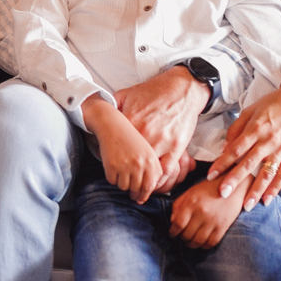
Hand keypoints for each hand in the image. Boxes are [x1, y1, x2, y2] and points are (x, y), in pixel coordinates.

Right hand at [83, 96, 161, 203]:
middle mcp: (139, 164)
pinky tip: (112, 165)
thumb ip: (152, 171)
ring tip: (120, 170)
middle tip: (128, 187)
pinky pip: (112, 181)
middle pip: (136, 189)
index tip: (139, 197)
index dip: (144, 194)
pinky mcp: (111, 166)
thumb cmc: (131, 139)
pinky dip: (111, 176)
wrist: (113, 125)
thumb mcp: (147, 152)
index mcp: (150, 161)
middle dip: (132, 191)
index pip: (150, 186)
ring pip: (123, 187)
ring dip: (121, 182)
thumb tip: (144, 196)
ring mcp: (125, 165)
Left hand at [114, 66, 207, 187]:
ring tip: (138, 193)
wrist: (180, 89)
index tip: (111, 169)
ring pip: (149, 171)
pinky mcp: (176, 146)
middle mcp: (145, 134)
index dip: (111, 160)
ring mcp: (162, 141)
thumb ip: (113, 106)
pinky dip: (160, 180)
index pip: (115, 147)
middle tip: (124, 186)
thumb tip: (100, 114)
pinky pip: (167, 169)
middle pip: (131, 163)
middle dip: (126, 176)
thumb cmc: (153, 91)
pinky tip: (155, 186)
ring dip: (143, 184)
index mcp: (130, 121)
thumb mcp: (127, 94)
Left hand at [169, 176, 247, 248]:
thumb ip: (178, 205)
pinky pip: (211, 242)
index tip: (172, 234)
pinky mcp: (223, 226)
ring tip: (190, 242)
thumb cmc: (207, 188)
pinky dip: (204, 246)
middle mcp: (201, 212)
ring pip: (198, 241)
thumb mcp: (190, 192)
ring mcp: (213, 220)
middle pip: (187, 234)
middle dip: (182, 238)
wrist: (231, 186)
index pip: (178, 224)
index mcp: (191, 203)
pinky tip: (201, 243)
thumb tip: (172, 221)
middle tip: (181, 238)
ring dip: (192, 244)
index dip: (173, 232)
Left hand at [207, 82, 280, 209]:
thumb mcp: (250, 110)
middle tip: (223, 194)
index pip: (235, 149)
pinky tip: (267, 199)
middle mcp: (268, 141)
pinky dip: (275, 188)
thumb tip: (225, 147)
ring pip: (266, 174)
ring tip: (246, 205)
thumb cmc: (272, 104)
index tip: (211, 175)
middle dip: (234, 180)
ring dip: (255, 191)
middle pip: (248, 164)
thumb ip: (236, 129)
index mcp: (255, 129)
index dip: (222, 163)